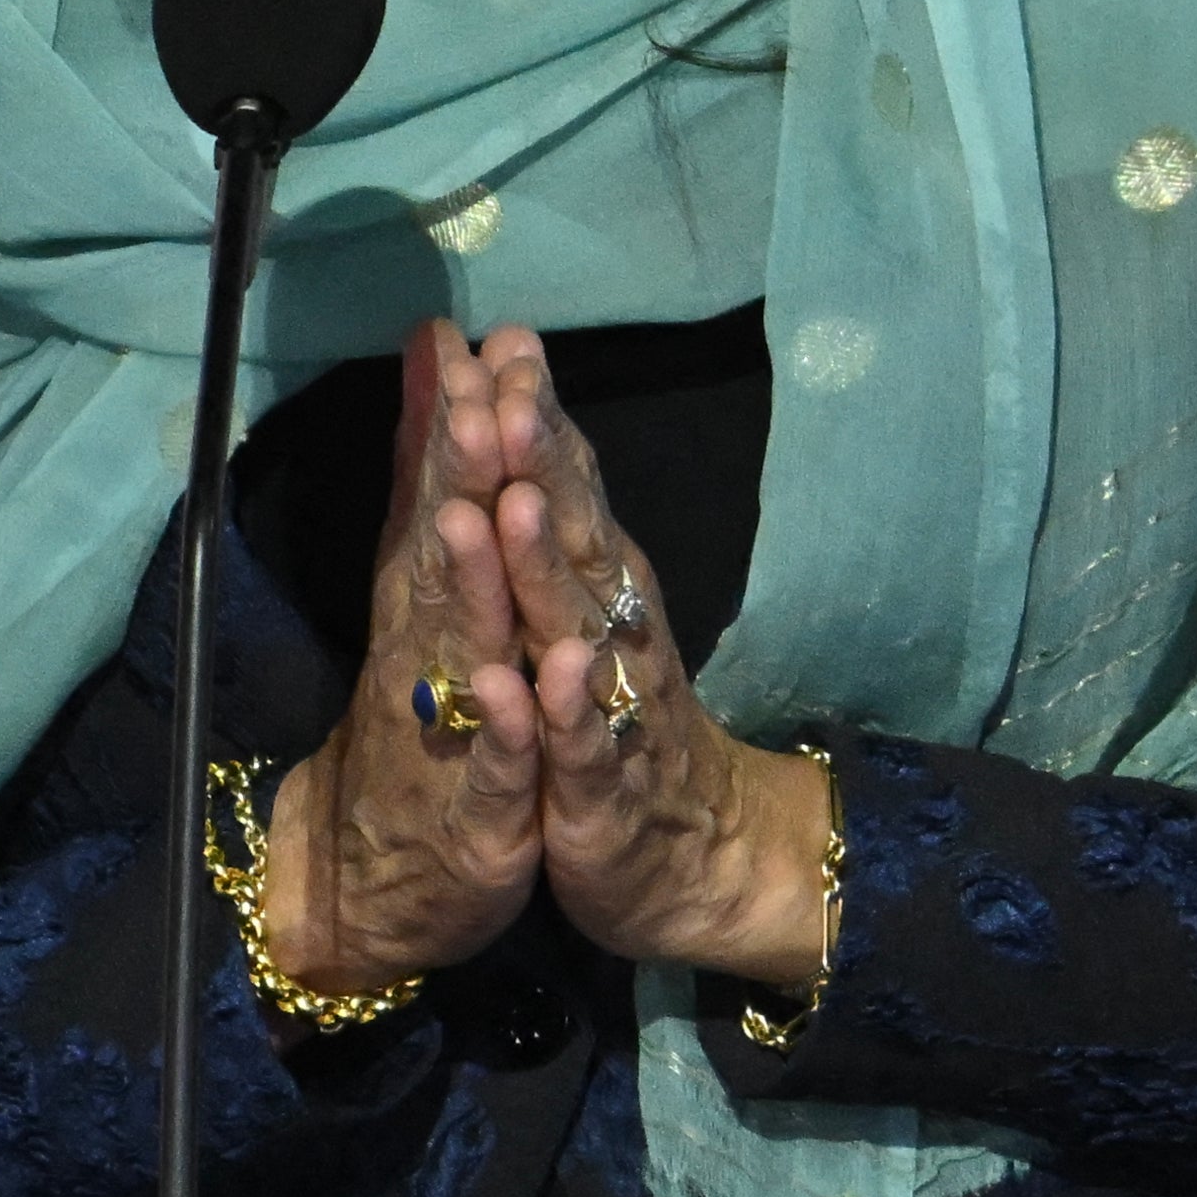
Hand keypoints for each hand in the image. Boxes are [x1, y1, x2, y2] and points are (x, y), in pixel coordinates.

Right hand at [264, 319, 546, 991]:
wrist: (387, 883)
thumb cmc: (424, 715)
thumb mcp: (425, 595)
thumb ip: (422, 482)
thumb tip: (429, 360)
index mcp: (428, 600)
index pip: (442, 497)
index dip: (458, 421)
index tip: (471, 339)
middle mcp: (430, 653)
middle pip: (446, 555)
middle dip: (461, 477)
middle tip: (474, 394)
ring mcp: (450, 733)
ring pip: (462, 648)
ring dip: (470, 583)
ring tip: (481, 513)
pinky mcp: (478, 814)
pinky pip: (495, 767)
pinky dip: (505, 728)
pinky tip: (515, 688)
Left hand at [488, 354, 838, 987]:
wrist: (691, 855)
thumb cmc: (616, 714)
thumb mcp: (573, 604)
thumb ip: (547, 501)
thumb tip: (519, 394)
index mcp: (598, 583)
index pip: (566, 485)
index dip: (537, 415)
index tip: (504, 340)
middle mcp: (613, 629)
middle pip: (573, 537)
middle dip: (540, 465)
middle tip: (508, 389)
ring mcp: (612, 708)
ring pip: (574, 630)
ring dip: (544, 570)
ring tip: (511, 506)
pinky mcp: (599, 790)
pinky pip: (581, 747)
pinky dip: (565, 710)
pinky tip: (548, 674)